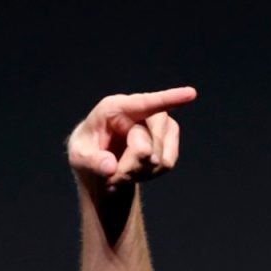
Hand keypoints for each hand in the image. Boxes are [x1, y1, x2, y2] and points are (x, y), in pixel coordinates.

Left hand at [67, 87, 196, 189]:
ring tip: (120, 173)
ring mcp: (158, 123)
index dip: (168, 99)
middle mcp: (140, 110)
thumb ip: (91, 162)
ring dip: (138, 173)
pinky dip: (149, 174)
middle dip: (128, 168)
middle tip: (111, 176)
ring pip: (159, 158)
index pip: (144, 104)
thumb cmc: (87, 152)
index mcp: (114, 107)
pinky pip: (167, 163)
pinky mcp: (169, 138)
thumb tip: (109, 167)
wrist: (100, 163)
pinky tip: (135, 171)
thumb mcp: (79, 157)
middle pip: (146, 147)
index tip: (191, 94)